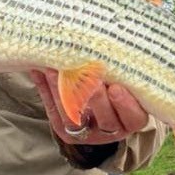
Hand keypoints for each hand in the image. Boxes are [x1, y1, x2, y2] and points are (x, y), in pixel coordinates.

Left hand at [30, 68, 148, 144]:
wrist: (97, 106)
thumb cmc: (117, 83)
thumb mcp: (125, 79)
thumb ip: (121, 69)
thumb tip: (106, 40)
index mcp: (133, 118)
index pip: (134, 116)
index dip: (125, 104)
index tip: (115, 88)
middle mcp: (113, 129)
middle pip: (106, 119)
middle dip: (95, 97)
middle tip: (87, 76)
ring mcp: (88, 134)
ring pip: (75, 119)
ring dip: (63, 93)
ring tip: (55, 71)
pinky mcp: (67, 132)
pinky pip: (55, 114)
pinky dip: (46, 92)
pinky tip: (40, 73)